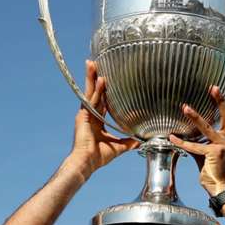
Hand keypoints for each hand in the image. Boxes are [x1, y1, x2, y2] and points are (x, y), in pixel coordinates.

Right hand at [68, 61, 138, 176]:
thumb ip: (129, 142)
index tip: (105, 76)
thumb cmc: (99, 156)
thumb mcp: (119, 147)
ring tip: (92, 63)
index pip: (100, 100)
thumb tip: (140, 141)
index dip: (102, 88)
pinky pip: (92, 100)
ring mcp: (85, 114)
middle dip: (93, 77)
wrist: (88, 163)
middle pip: (93, 92)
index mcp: (97, 120)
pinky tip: (100, 80)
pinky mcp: (83, 116)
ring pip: (90, 92)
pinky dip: (96, 91)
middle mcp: (90, 115)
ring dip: (91, 77)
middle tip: (94, 62)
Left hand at [169, 86, 224, 195]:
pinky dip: (181, 142)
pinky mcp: (212, 154)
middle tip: (214, 87)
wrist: (219, 186)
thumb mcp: (206, 152)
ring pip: (206, 128)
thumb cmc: (212, 169)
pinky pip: (194, 146)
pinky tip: (172, 137)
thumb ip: (198, 141)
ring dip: (195, 117)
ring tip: (185, 107)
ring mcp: (221, 146)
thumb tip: (183, 134)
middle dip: (220, 100)